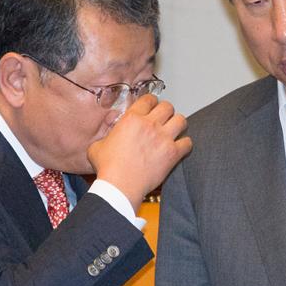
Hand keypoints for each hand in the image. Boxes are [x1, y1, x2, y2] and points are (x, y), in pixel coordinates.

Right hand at [87, 94, 191, 210]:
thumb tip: (110, 133)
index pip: (149, 99)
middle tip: (164, 118)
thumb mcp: (98, 145)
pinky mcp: (172, 153)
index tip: (152, 107)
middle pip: (168, 106)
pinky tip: (179, 148)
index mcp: (132, 119)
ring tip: (174, 130)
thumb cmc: (108, 168)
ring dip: (178, 124)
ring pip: (181, 120)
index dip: (152, 102)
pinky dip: (185, 145)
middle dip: (166, 111)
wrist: (120, 186)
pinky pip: (188, 143)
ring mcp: (163, 138)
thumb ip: (107, 135)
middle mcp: (150, 125)